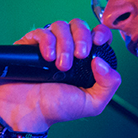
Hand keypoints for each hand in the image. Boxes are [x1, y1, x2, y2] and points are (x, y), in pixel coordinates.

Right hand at [0, 19, 119, 131]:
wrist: (29, 112)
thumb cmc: (57, 109)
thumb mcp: (92, 103)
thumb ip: (109, 85)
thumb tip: (103, 62)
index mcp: (85, 60)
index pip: (97, 34)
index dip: (100, 33)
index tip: (98, 43)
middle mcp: (68, 49)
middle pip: (79, 25)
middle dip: (82, 37)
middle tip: (80, 56)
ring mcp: (49, 45)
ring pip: (61, 26)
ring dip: (65, 43)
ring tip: (61, 66)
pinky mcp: (31, 45)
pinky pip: (41, 31)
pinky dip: (47, 41)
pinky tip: (48, 57)